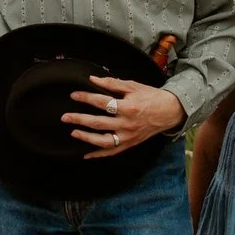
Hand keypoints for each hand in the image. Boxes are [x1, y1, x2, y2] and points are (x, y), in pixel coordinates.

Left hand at [62, 79, 184, 153]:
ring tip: (73, 132)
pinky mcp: (130, 143)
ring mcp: (128, 136)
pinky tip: (86, 155)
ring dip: (86, 138)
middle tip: (65, 117)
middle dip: (79, 119)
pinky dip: (98, 155)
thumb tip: (93, 79)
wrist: (169, 111)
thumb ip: (112, 83)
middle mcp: (127, 124)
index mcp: (128, 107)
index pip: (101, 102)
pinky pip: (112, 151)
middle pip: (98, 123)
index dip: (86, 98)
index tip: (74, 95)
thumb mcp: (133, 86)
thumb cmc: (151, 97)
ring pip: (103, 141)